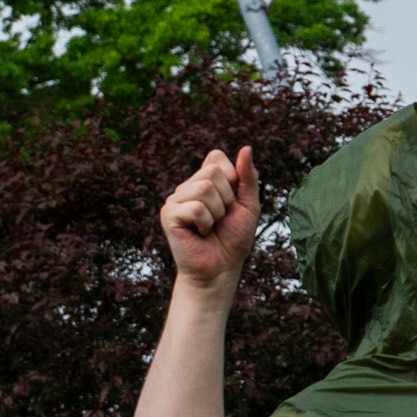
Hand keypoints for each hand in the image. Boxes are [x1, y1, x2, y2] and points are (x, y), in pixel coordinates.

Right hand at [161, 147, 259, 289]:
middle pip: (212, 172)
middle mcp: (187, 186)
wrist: (221, 268)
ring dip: (217, 212)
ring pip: (204, 188)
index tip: (231, 202)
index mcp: (203, 180)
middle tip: (220, 218)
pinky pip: (196, 207)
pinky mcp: (168, 214)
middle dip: (227, 198)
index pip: (216, 157)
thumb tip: (246, 148)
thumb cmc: (234, 238)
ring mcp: (175, 199)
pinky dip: (206, 222)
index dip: (232, 179)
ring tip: (210, 226)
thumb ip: (248, 176)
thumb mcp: (249, 204)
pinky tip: (200, 233)